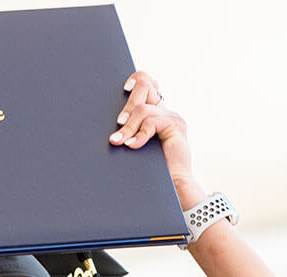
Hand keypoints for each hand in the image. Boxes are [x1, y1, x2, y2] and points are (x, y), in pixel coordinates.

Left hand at [108, 71, 201, 204]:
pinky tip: (132, 145)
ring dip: (128, 127)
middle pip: (145, 86)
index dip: (137, 80)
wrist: (173, 186)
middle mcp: (165, 110)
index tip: (124, 89)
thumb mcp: (136, 143)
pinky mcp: (176, 126)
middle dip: (127, 106)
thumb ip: (129, 129)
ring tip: (118, 141)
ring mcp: (172, 117)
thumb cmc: (152, 168)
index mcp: (156, 111)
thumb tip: (110, 125)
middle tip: (117, 124)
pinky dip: (139, 135)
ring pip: (143, 109)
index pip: (148, 82)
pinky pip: (152, 122)